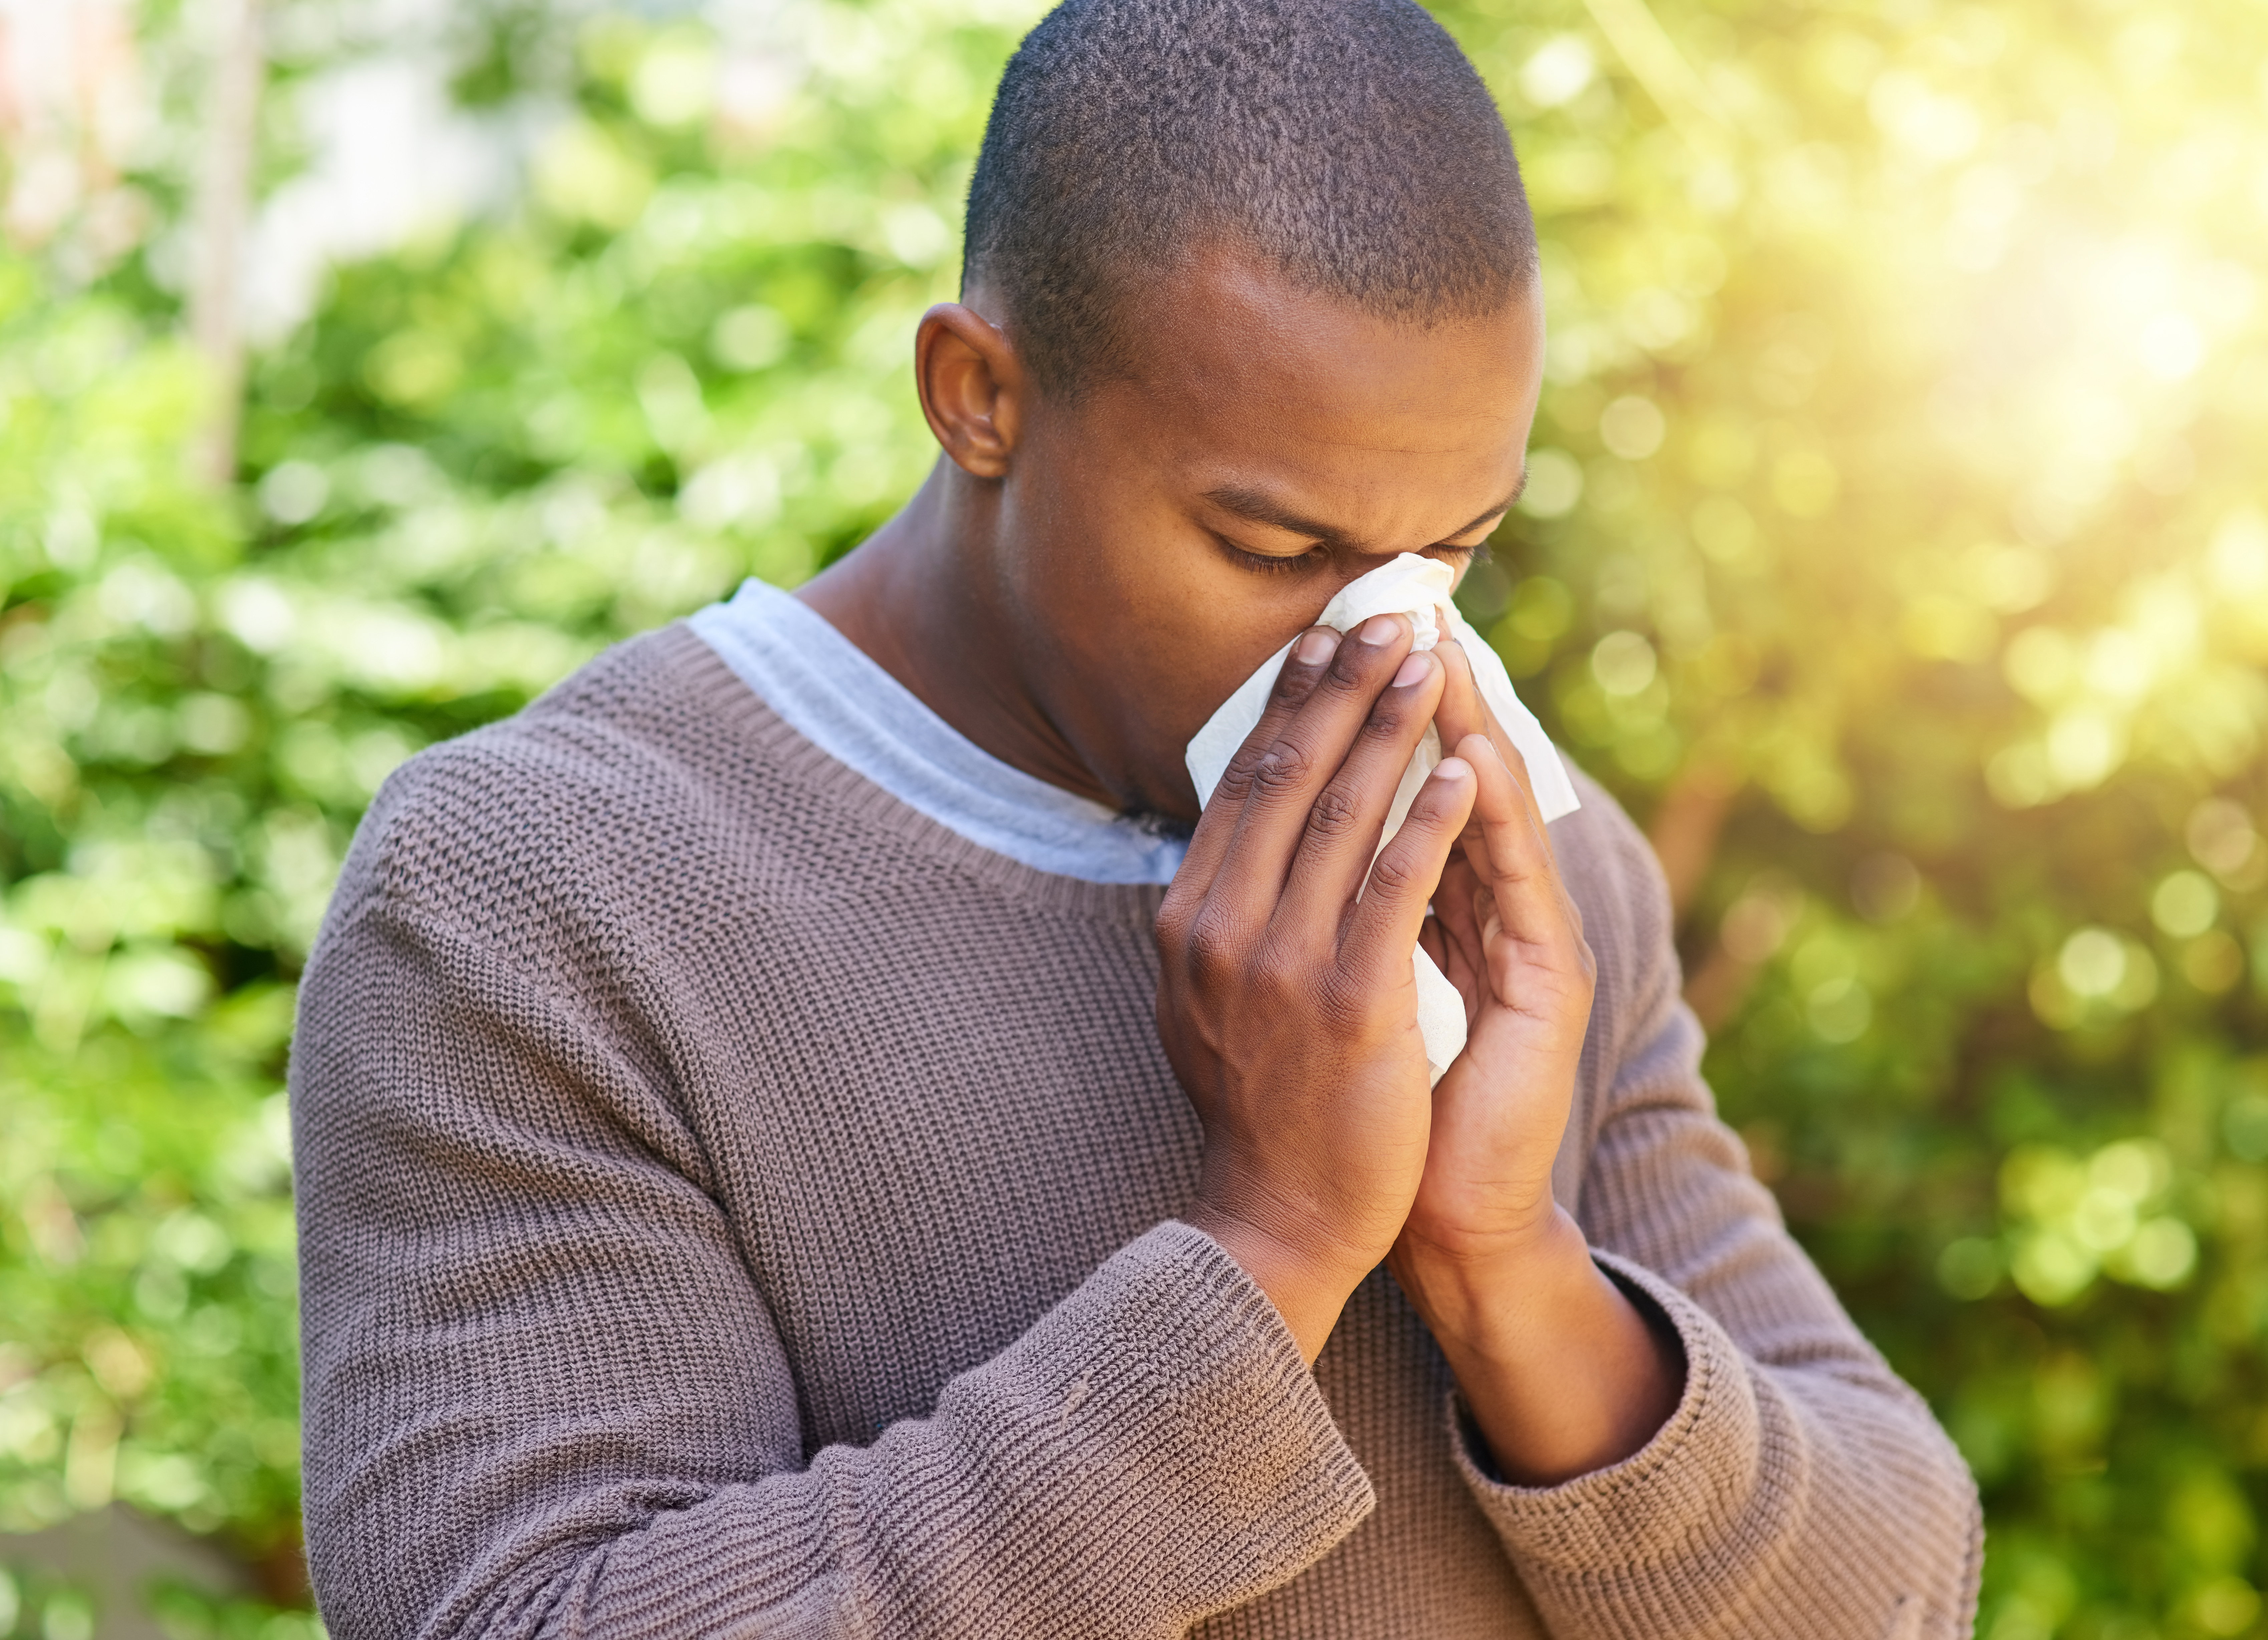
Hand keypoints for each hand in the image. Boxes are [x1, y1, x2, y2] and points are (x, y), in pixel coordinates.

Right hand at [1156, 614, 1477, 1360]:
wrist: (1278, 1216)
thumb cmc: (1260, 1105)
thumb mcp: (1209, 996)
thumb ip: (1222, 916)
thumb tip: (1233, 842)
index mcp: (1189, 920)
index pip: (1242, 784)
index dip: (1288, 703)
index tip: (1323, 641)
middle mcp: (1222, 926)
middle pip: (1288, 776)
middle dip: (1342, 688)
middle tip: (1388, 618)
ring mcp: (1282, 961)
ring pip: (1343, 814)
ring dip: (1393, 728)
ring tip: (1432, 665)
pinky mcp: (1350, 999)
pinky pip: (1397, 886)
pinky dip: (1433, 821)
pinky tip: (1466, 770)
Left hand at [1398, 638, 1598, 1284]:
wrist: (1442, 1212)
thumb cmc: (1385, 1107)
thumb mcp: (1353, 992)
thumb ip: (1350, 917)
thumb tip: (1295, 846)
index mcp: (1443, 915)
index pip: (1409, 794)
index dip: (1374, 721)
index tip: (1339, 644)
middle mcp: (1494, 915)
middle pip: (1458, 782)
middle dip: (1419, 698)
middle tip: (1394, 610)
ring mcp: (1531, 944)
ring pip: (1494, 812)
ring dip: (1464, 726)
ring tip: (1437, 649)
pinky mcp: (1552, 981)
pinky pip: (1515, 881)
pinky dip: (1490, 816)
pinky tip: (1475, 757)